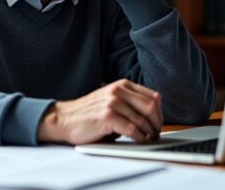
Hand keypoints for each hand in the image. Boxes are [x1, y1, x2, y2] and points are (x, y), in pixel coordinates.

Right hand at [37, 79, 162, 144]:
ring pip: (142, 120)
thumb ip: (130, 101)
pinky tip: (138, 140)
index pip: (152, 97)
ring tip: (148, 139)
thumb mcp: (111, 99)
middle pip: (151, 107)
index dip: (159, 113)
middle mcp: (118, 91)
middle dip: (157, 124)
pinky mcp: (107, 117)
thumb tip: (155, 110)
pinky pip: (132, 129)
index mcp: (122, 85)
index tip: (158, 123)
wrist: (65, 118)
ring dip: (148, 133)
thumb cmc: (89, 112)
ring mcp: (112, 103)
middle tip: (156, 134)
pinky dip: (139, 138)